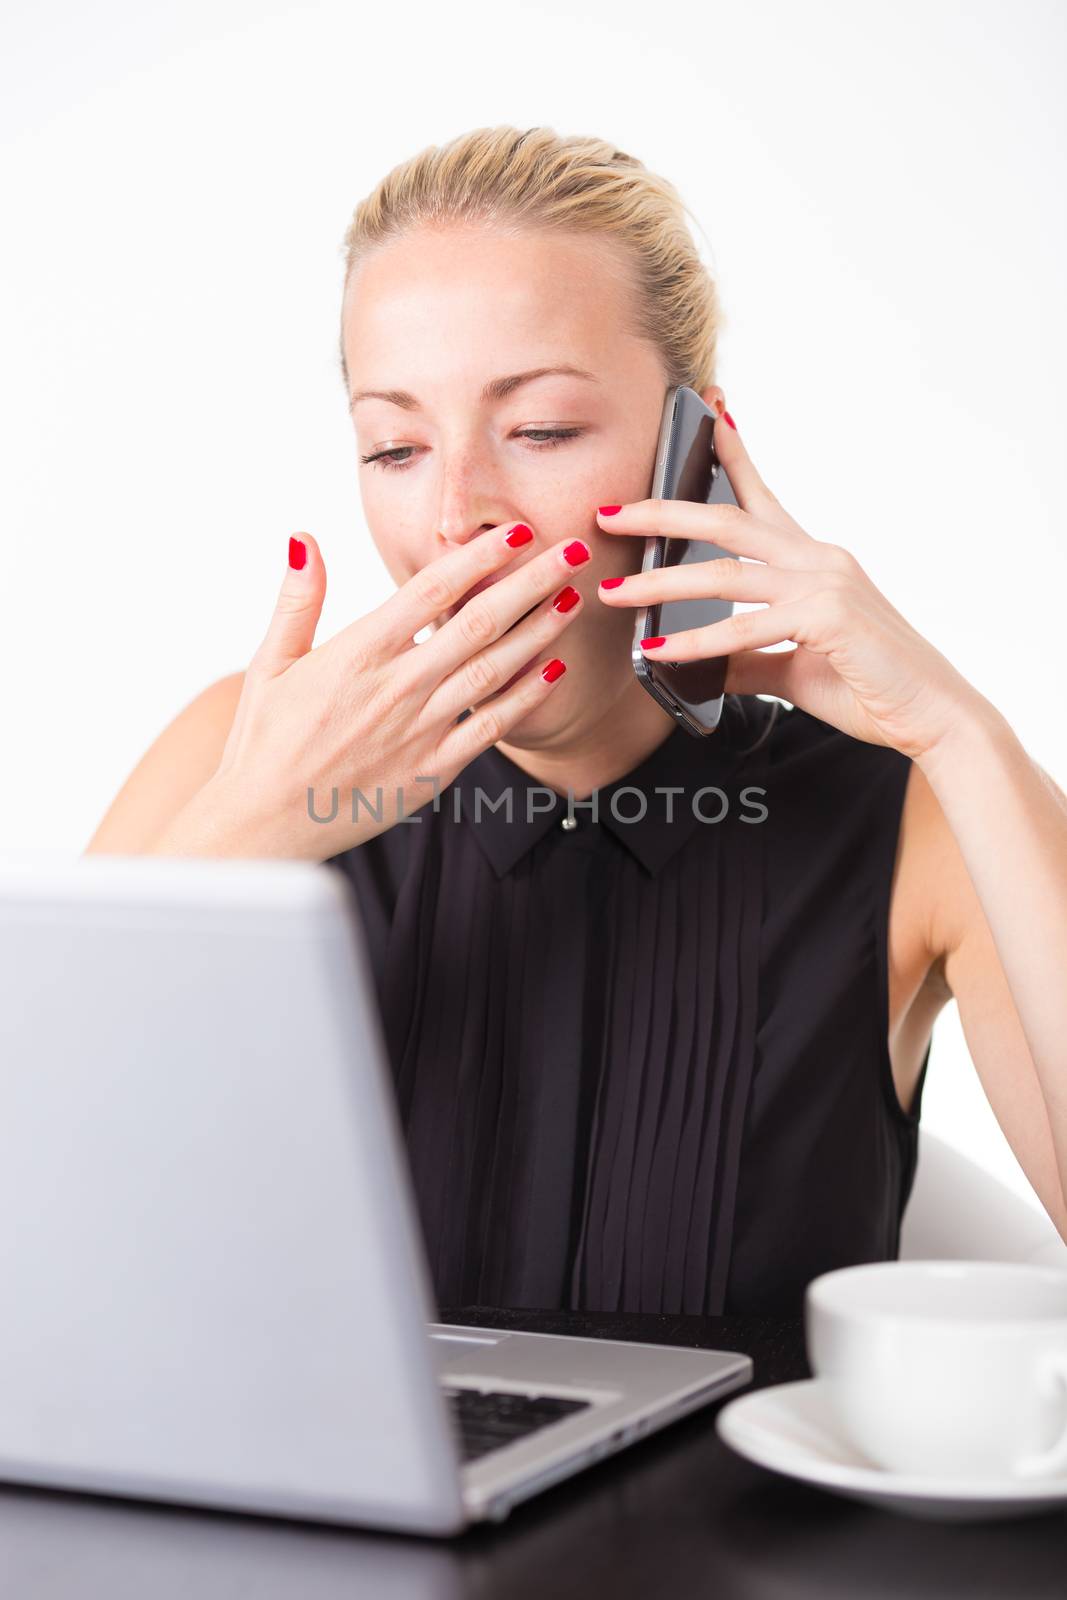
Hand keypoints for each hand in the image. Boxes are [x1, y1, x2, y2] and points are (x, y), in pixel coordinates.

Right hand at [209, 523, 588, 859]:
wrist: (264, 823)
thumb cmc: (263, 742)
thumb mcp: (270, 663)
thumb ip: (297, 599)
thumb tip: (303, 537)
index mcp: (358, 654)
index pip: (432, 591)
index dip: (480, 557)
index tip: (516, 532)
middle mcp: (396, 687)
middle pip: (479, 622)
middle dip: (531, 582)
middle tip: (572, 551)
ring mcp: (419, 731)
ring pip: (494, 670)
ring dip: (539, 631)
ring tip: (573, 599)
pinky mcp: (432, 770)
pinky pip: (490, 728)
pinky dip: (524, 697)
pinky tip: (552, 670)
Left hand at [593, 414, 980, 762]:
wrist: (935, 715)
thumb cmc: (871, 687)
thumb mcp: (795, 669)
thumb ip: (750, 659)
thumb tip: (705, 664)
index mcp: (813, 559)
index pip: (761, 494)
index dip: (730, 452)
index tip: (705, 412)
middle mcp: (818, 559)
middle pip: (725, 520)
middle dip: (661, 512)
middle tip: (607, 511)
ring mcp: (826, 585)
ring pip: (724, 573)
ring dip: (660, 582)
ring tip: (613, 591)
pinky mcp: (829, 620)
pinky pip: (745, 628)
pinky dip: (696, 642)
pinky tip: (657, 651)